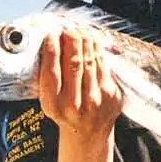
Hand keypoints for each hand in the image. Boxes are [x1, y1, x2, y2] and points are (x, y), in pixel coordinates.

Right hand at [38, 28, 123, 161]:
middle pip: (73, 65)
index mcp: (53, 106)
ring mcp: (96, 101)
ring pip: (91, 63)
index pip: (51, 73)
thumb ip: (49, 79)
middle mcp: (74, 104)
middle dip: (71, 42)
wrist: (88, 133)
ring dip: (86, 43)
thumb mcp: (50, 101)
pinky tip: (93, 42)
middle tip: (69, 28)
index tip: (51, 35)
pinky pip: (104, 67)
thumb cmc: (64, 112)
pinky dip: (98, 52)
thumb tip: (51, 44)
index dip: (51, 52)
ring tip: (80, 30)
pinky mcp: (111, 96)